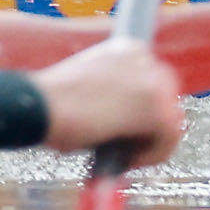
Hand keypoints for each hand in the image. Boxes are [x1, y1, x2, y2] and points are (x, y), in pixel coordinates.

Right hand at [36, 40, 181, 160]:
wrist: (38, 105)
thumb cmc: (51, 103)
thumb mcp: (89, 87)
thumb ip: (115, 97)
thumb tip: (132, 125)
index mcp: (128, 47)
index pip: (154, 82)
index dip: (141, 111)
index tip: (126, 131)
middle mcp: (146, 58)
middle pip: (168, 100)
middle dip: (152, 127)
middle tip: (128, 148)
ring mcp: (154, 84)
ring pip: (171, 123)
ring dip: (150, 145)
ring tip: (122, 158)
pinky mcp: (157, 111)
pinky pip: (167, 141)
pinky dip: (148, 157)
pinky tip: (123, 161)